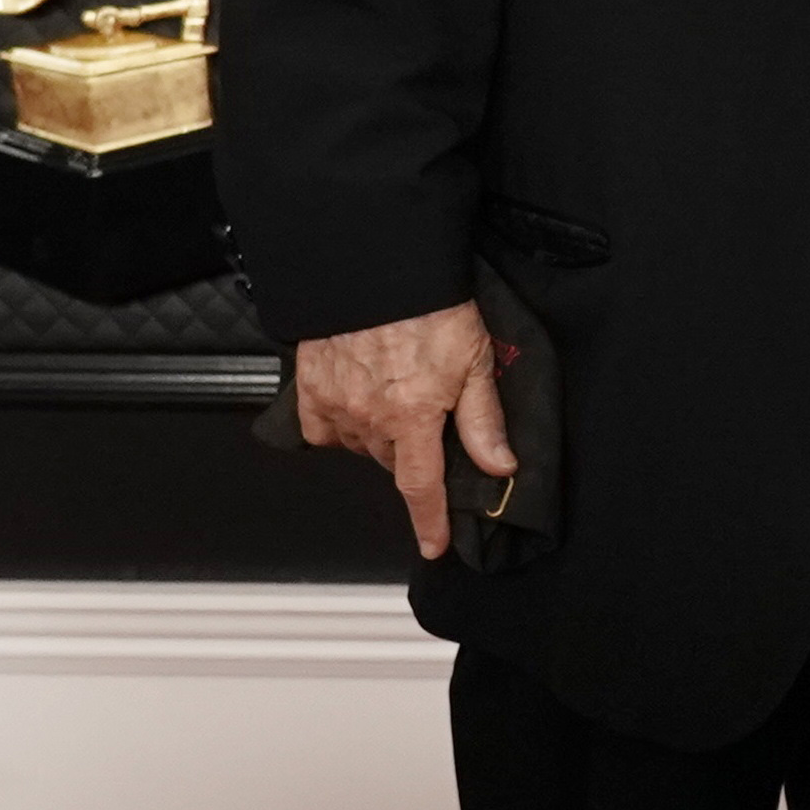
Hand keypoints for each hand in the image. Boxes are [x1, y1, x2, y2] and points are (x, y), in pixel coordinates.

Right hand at [294, 302, 509, 563]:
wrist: (377, 263)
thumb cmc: (430, 304)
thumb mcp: (475, 359)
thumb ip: (483, 421)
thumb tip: (500, 468)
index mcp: (413, 416)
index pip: (421, 487)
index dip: (429, 522)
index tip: (434, 546)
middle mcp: (369, 417)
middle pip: (392, 462)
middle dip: (412, 454)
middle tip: (426, 420)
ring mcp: (335, 402)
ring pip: (359, 445)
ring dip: (378, 436)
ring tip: (395, 398)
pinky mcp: (309, 385)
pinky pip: (322, 427)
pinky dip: (339, 425)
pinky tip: (357, 402)